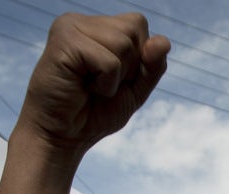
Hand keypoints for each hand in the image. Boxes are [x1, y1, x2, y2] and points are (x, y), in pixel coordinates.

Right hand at [16, 13, 169, 159]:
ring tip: (91, 86)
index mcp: (97, 27)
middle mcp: (82, 21)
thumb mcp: (134, 91)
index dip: (138, 58)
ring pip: (124, 43)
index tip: (112, 79)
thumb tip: (165, 41)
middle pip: (134, 28)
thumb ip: (152, 67)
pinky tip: (84, 88)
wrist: (63, 137)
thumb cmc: (94, 114)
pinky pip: (110, 62)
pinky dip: (106, 84)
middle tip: (100, 84)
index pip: (139, 24)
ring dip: (116, 77)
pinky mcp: (64, 41)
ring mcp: (71, 27)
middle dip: (129, 67)